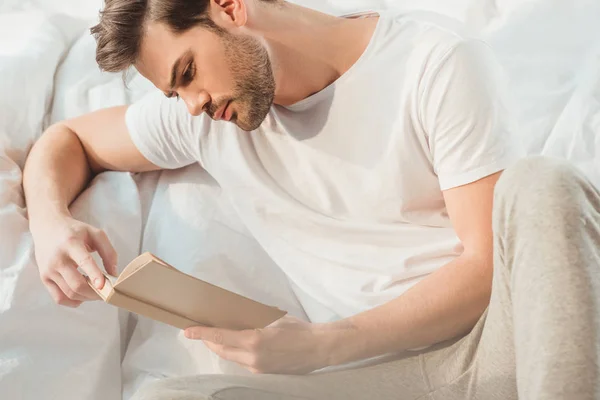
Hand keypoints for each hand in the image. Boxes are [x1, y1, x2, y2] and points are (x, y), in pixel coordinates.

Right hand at [32, 215, 117, 307]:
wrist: (47, 227)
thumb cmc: (75, 231)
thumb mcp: (95, 233)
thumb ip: (108, 251)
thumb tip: (114, 273)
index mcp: (71, 243)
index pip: (84, 262)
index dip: (94, 275)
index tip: (103, 285)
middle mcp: (57, 258)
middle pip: (77, 284)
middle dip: (95, 293)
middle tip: (107, 292)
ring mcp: (48, 270)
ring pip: (69, 293)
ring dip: (87, 297)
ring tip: (96, 291)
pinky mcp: (44, 278)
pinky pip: (59, 298)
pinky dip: (73, 301)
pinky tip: (82, 296)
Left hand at [184, 316, 335, 374]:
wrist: (318, 349)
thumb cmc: (299, 329)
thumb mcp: (274, 320)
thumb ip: (254, 322)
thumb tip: (239, 319)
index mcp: (254, 340)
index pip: (220, 338)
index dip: (202, 334)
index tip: (187, 331)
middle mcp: (252, 358)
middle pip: (221, 350)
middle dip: (209, 342)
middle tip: (199, 331)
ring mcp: (257, 369)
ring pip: (231, 358)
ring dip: (222, 348)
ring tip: (217, 337)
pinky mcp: (263, 375)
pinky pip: (243, 363)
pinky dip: (236, 354)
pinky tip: (238, 346)